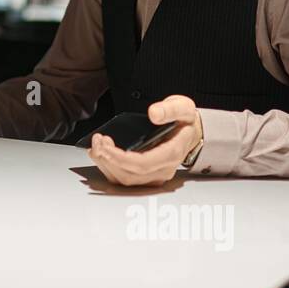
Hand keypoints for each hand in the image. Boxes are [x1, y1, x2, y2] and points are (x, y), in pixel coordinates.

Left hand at [87, 94, 202, 187]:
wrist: (191, 132)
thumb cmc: (185, 122)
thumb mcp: (183, 108)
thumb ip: (170, 109)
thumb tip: (154, 113)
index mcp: (172, 153)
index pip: (143, 164)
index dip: (120, 158)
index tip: (105, 145)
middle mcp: (163, 169)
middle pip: (129, 175)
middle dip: (108, 159)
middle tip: (98, 140)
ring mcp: (155, 175)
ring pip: (124, 180)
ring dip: (105, 164)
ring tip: (97, 144)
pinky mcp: (146, 176)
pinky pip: (123, 178)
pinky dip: (108, 167)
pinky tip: (101, 153)